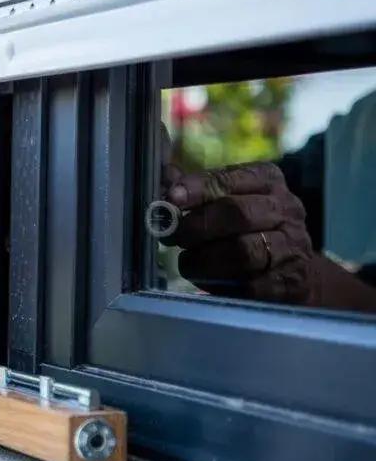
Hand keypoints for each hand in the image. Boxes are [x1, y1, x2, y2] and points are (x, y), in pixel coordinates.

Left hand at [162, 161, 315, 303]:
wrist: (298, 272)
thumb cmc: (251, 229)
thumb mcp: (230, 201)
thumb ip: (197, 190)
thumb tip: (163, 175)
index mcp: (267, 181)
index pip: (230, 178)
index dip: (197, 187)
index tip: (171, 197)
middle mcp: (285, 209)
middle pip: (236, 213)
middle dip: (196, 226)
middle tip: (173, 237)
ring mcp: (292, 246)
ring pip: (242, 250)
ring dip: (204, 259)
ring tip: (188, 262)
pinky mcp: (291, 281)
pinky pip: (251, 285)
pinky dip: (222, 286)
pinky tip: (209, 283)